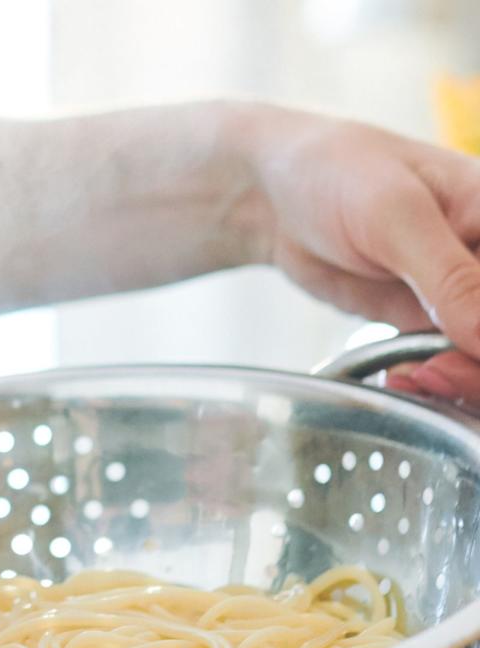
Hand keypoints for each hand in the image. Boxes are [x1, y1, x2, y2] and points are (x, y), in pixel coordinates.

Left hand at [249, 108, 479, 402]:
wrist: (277, 195)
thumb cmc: (339, 172)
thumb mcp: (396, 216)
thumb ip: (448, 277)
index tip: (472, 349)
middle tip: (434, 372)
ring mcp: (464, 294)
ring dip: (458, 385)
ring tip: (413, 378)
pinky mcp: (430, 322)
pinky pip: (448, 367)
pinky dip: (429, 385)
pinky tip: (400, 381)